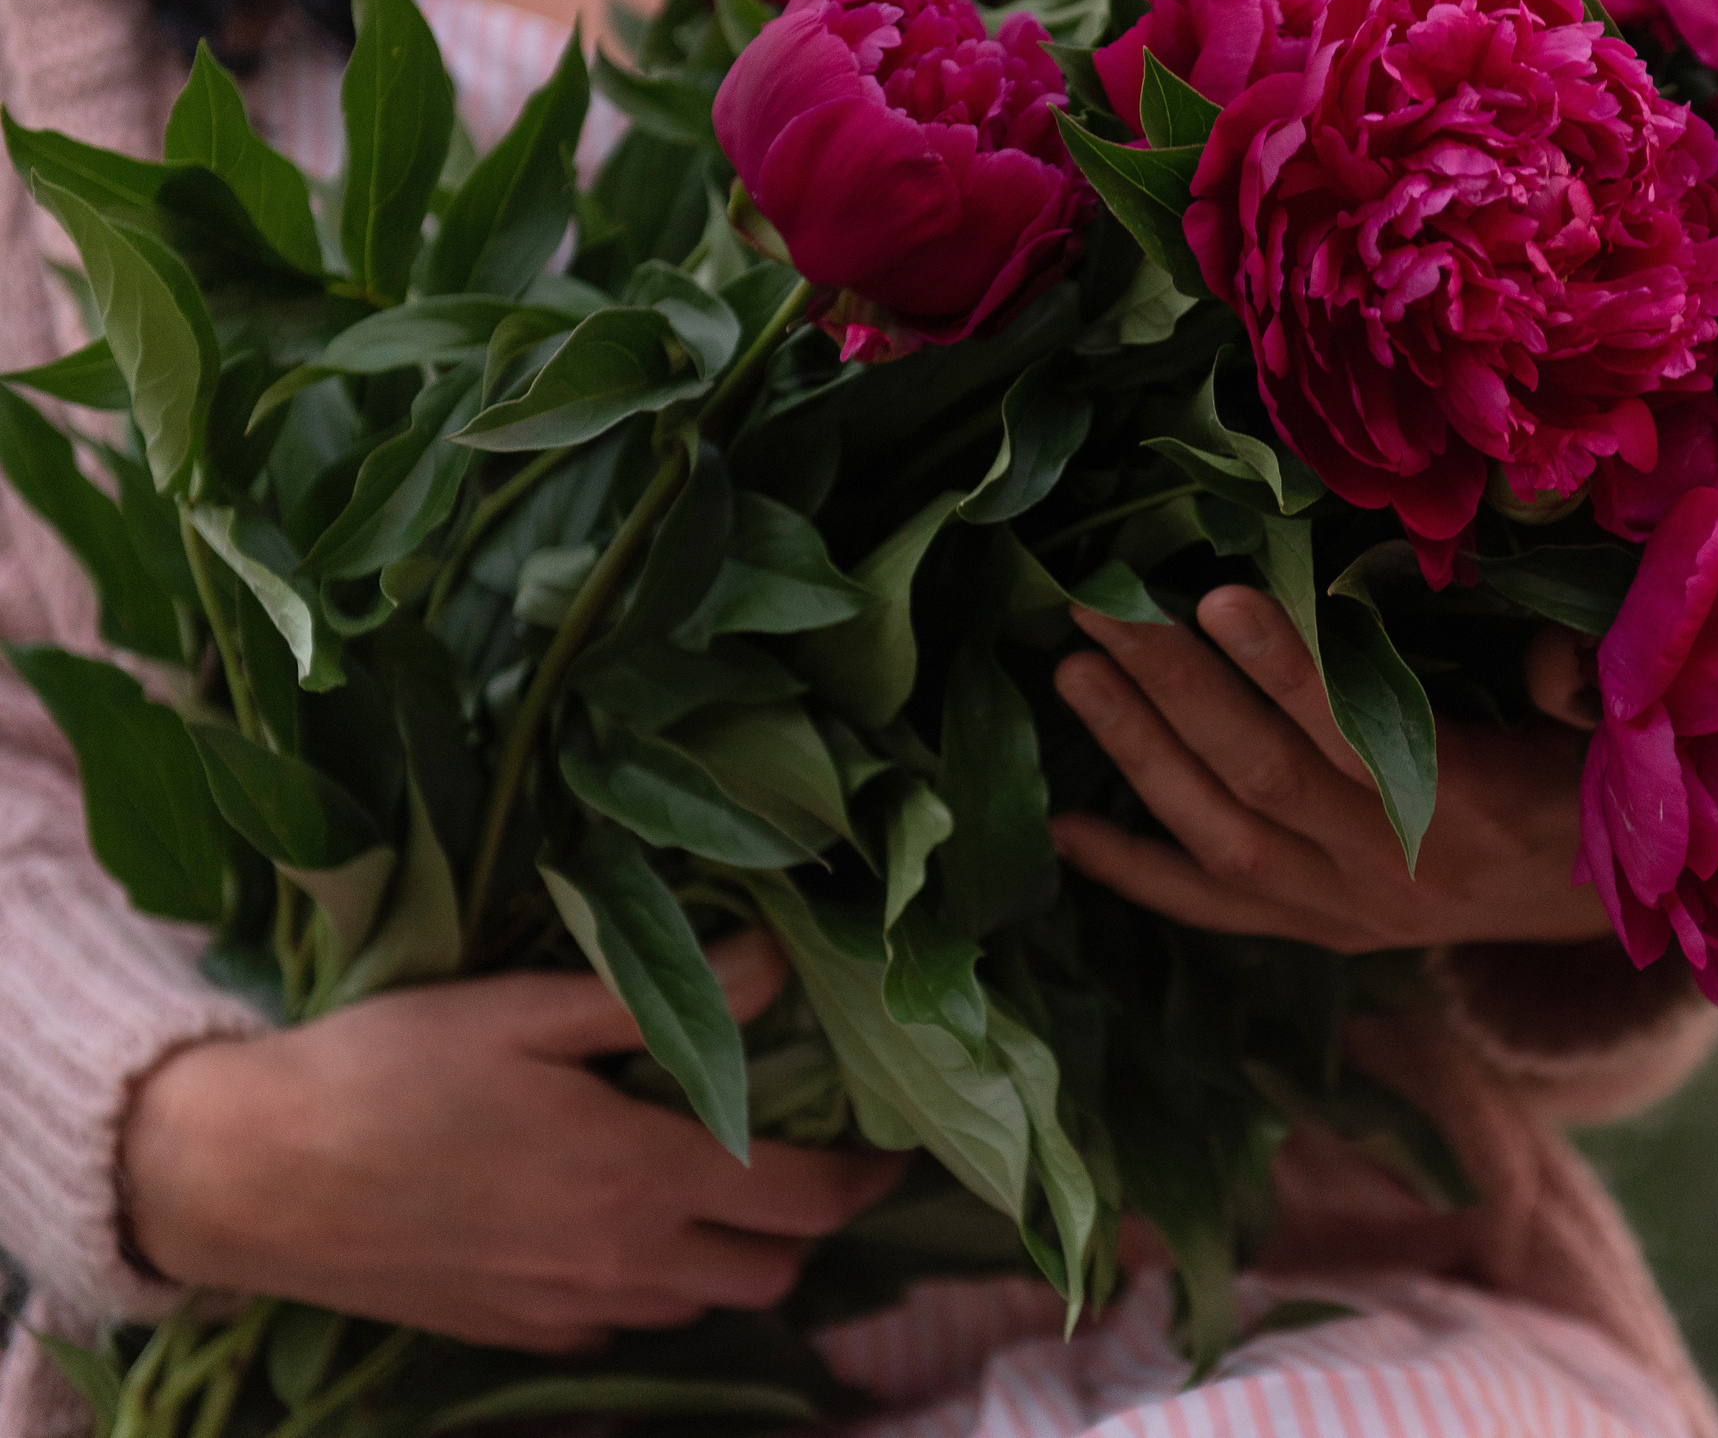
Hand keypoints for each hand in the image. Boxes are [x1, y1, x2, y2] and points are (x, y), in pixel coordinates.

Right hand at [123, 935, 901, 1352]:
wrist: (247, 1176)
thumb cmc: (389, 1073)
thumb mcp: (527, 1012)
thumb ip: (660, 999)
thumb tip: (774, 963)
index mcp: (642, 1178)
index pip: (804, 1200)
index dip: (864, 1177)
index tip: (888, 1148)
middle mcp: (621, 1262)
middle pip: (770, 1274)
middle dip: (804, 1227)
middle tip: (798, 1165)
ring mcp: (566, 1311)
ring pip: (697, 1306)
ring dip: (726, 1260)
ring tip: (713, 1194)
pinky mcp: (511, 1334)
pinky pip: (618, 1328)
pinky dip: (647, 1290)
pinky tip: (618, 1235)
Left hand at [1049, 587, 1611, 951]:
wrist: (1602, 901)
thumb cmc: (1599, 778)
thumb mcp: (1611, 727)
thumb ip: (1578, 683)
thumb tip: (1549, 654)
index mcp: (1472, 807)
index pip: (1358, 738)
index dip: (1283, 670)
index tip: (1211, 595)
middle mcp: (1397, 871)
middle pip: (1263, 778)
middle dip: (1172, 688)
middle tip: (1097, 607)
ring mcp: (1350, 912)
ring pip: (1225, 842)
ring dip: (1141, 756)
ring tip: (1074, 673)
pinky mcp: (1324, 932)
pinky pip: (1216, 911)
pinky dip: (1138, 872)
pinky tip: (1064, 828)